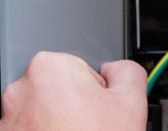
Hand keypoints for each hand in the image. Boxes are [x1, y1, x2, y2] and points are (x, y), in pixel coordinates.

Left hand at [0, 52, 145, 130]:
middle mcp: (19, 93)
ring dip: (54, 126)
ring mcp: (6, 123)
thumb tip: (115, 71)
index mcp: (49, 68)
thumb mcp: (131, 99)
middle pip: (55, 90)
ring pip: (40, 116)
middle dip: (72, 106)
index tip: (99, 107)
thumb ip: (126, 70)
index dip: (94, 88)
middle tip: (89, 127)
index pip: (79, 66)